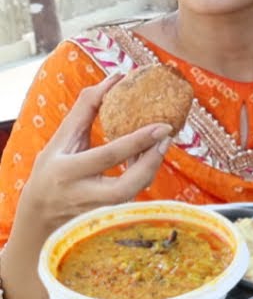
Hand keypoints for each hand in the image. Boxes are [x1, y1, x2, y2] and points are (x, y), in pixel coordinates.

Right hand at [10, 76, 172, 245]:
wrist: (39, 217)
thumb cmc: (50, 172)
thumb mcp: (61, 141)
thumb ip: (85, 111)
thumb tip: (115, 78)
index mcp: (67, 172)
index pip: (109, 155)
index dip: (138, 140)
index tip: (163, 125)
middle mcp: (83, 195)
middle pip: (126, 185)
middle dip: (151, 161)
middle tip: (168, 136)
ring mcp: (98, 212)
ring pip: (135, 193)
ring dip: (151, 167)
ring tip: (160, 143)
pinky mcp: (109, 219)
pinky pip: (134, 197)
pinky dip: (144, 176)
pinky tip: (149, 158)